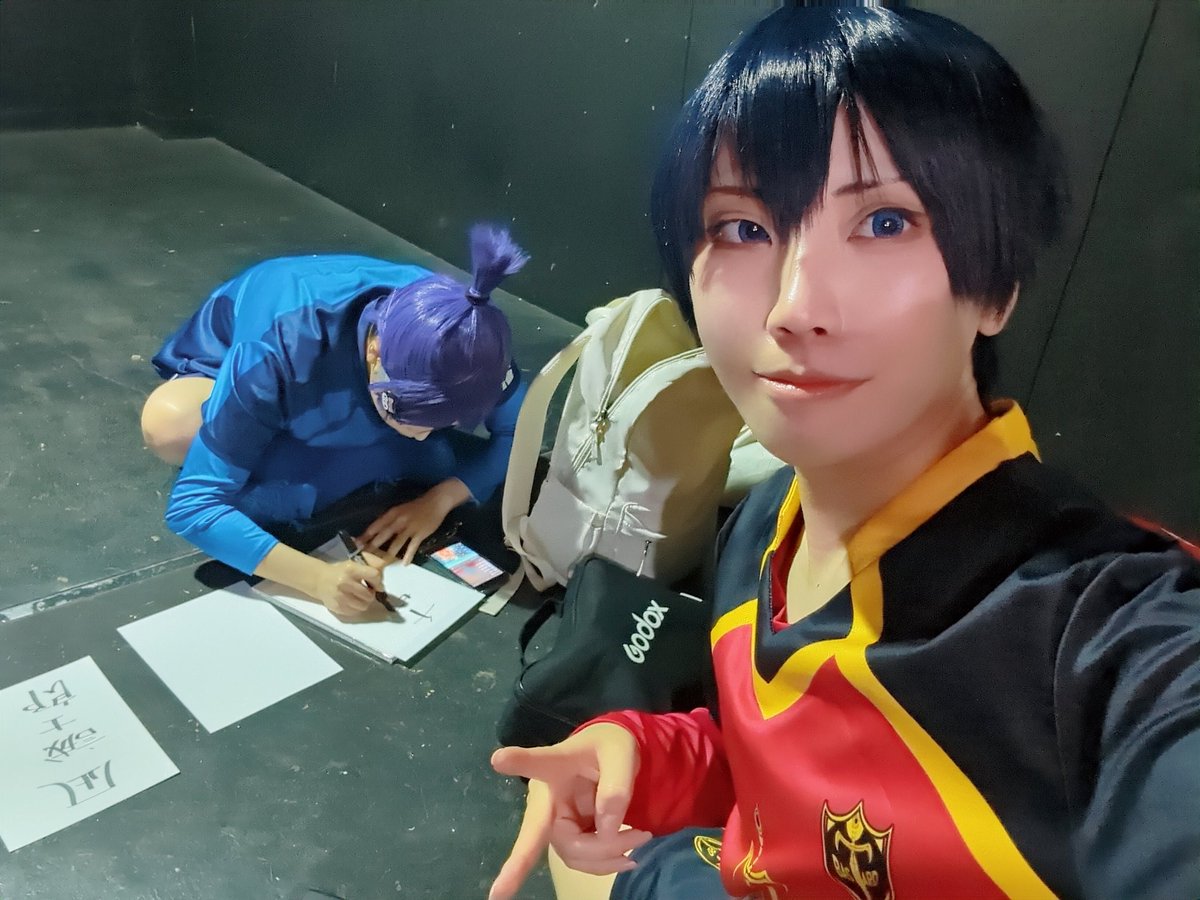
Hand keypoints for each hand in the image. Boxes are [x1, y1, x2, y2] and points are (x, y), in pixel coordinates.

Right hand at [308, 558, 385, 619]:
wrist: (319, 580)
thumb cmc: (341, 571)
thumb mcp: (354, 563)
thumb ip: (371, 566)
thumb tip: (382, 584)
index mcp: (351, 569)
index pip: (374, 575)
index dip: (378, 581)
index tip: (376, 583)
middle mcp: (345, 583)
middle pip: (369, 595)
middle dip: (370, 594)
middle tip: (366, 590)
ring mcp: (340, 597)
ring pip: (364, 606)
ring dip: (364, 602)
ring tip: (359, 596)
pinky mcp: (337, 607)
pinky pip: (355, 612)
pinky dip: (356, 608)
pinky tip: (352, 601)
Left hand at [359, 478, 468, 563]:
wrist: (435, 502)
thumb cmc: (416, 507)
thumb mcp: (400, 510)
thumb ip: (390, 520)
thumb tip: (377, 532)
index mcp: (392, 514)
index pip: (375, 526)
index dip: (365, 536)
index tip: (356, 544)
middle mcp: (399, 520)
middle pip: (383, 535)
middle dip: (372, 546)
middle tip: (363, 556)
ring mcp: (410, 527)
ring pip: (396, 543)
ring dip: (389, 554)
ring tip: (382, 563)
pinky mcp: (420, 533)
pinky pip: (412, 547)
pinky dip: (408, 556)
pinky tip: (405, 564)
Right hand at [489, 724, 650, 898]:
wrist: (612, 758)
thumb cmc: (609, 747)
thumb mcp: (621, 754)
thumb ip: (616, 785)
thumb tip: (608, 829)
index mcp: (555, 765)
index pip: (536, 762)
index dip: (518, 762)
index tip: (499, 759)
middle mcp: (546, 797)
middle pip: (548, 834)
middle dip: (593, 847)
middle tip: (641, 836)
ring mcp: (554, 821)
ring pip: (571, 853)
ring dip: (606, 855)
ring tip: (641, 838)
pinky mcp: (567, 836)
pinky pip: (581, 860)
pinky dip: (606, 862)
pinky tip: (627, 856)